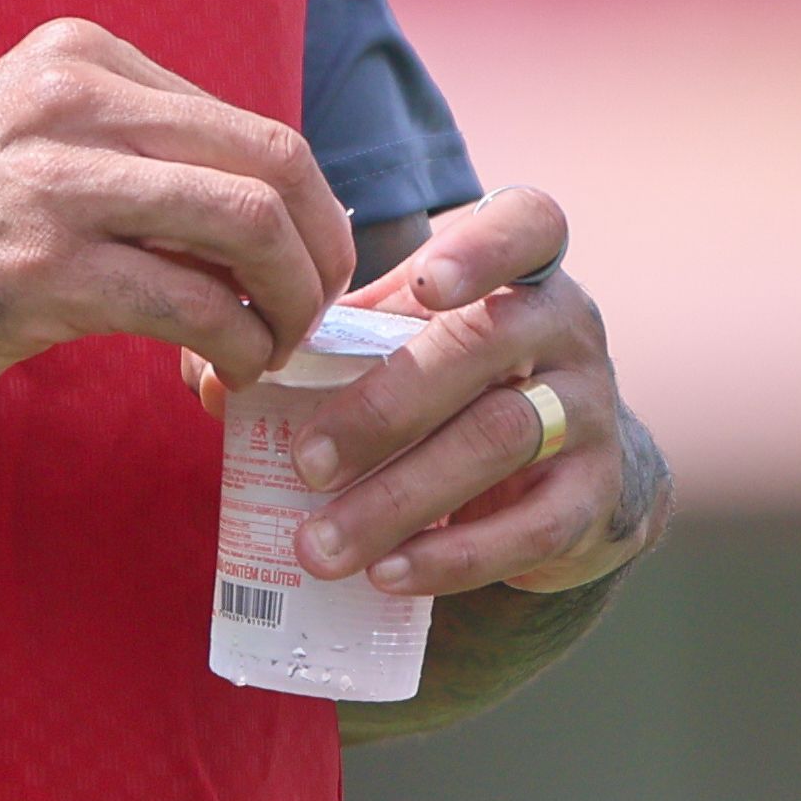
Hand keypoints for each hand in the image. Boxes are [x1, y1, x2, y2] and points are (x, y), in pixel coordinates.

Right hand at [0, 17, 359, 417]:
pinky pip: (191, 305)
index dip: (303, 211)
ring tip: (272, 349)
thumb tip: (269, 220)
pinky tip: (219, 374)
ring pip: (247, 226)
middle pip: (271, 164)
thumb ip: (133, 155)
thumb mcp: (31, 142)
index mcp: (80, 58)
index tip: (296, 274)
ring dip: (289, 304)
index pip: (247, 126)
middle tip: (313, 315)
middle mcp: (73, 100)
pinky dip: (235, 347)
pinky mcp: (40, 269)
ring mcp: (55, 182)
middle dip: (322, 251)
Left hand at [283, 187, 661, 601]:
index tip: (424, 285)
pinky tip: (390, 575)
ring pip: (501, 439)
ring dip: (401, 497)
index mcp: (520, 270)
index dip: (483, 248)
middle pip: (484, 345)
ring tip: (322, 546)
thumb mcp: (407, 341)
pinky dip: (456, 556)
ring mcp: (591, 409)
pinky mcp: (597, 494)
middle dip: (384, 407)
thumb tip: (203, 377)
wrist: (573, 468)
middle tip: (304, 463)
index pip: (530, 225)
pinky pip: (534, 526)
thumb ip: (321, 342)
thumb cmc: (460, 380)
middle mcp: (568, 327)